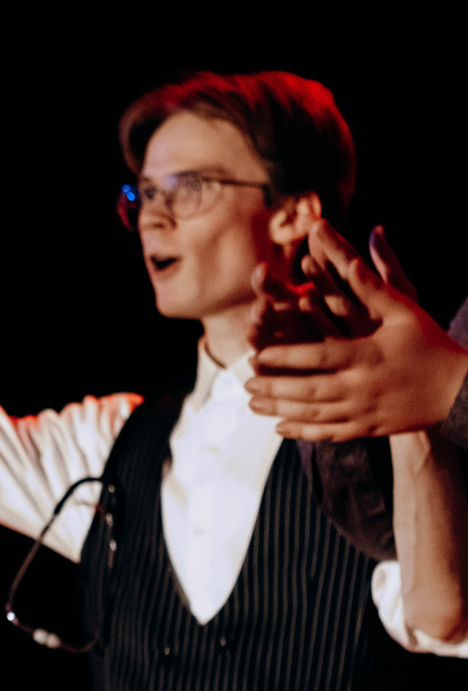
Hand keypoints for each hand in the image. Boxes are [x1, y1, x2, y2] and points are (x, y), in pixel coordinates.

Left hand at [247, 224, 467, 439]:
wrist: (459, 389)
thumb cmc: (430, 343)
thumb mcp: (404, 311)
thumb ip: (371, 287)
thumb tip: (352, 255)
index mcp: (366, 355)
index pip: (316, 357)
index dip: (284, 356)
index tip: (259, 354)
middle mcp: (361, 387)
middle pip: (306, 389)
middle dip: (273, 387)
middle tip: (245, 382)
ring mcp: (364, 411)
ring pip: (312, 415)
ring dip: (278, 410)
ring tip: (252, 404)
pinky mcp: (368, 429)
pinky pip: (329, 434)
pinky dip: (302, 432)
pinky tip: (280, 427)